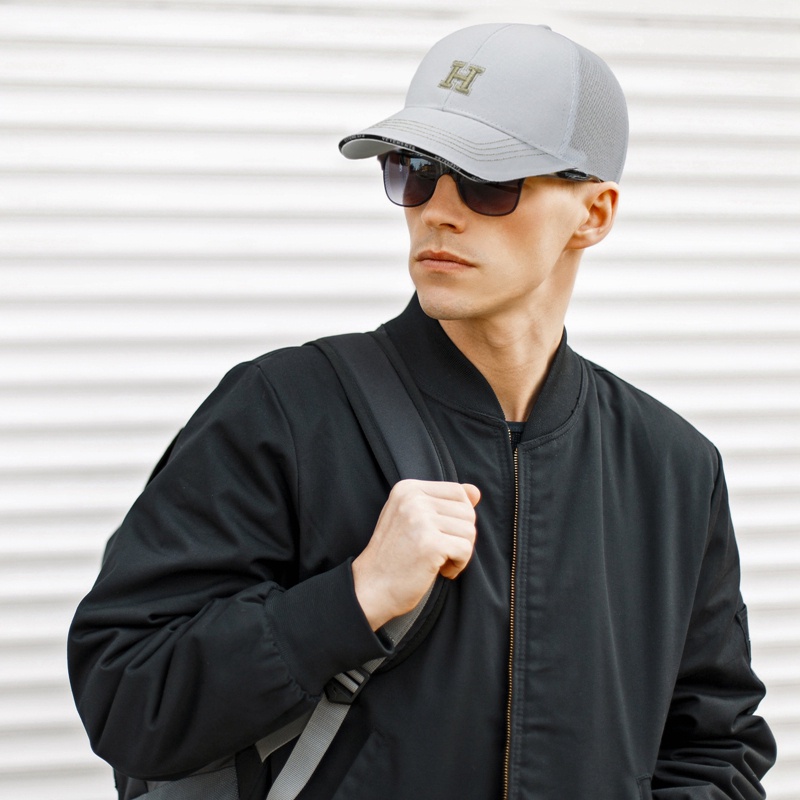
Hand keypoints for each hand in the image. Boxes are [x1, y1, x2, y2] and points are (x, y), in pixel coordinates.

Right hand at [352, 479, 480, 630]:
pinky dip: (459, 564)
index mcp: (407, 488)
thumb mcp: (414, 519)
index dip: (458, 517)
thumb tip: (476, 491)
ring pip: (469, 530)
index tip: (441, 535)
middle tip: (441, 553)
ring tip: (439, 561)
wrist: (371, 588)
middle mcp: (413, 498)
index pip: (457, 491)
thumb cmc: (394, 556)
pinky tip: (440, 571)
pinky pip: (466, 549)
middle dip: (460, 536)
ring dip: (460, 551)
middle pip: (467, 511)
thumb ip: (443, 503)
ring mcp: (421, 519)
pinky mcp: (430, 543)